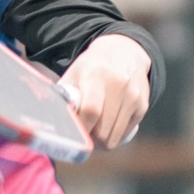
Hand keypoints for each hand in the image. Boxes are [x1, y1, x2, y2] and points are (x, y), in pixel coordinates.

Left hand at [59, 33, 151, 151]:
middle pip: (103, 131)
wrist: (124, 52)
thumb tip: (50, 120)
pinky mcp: (143, 105)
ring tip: (93, 131)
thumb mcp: (74, 73)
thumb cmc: (92, 67)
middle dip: (89, 138)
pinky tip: (108, 124)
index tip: (72, 133)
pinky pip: (125, 133)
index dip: (81, 128)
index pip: (91, 111)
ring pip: (114, 138)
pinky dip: (114, 134)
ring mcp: (133, 96)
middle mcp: (119, 85)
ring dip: (101, 141)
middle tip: (81, 134)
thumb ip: (63, 95)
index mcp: (96, 75)